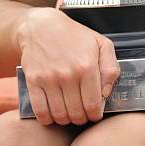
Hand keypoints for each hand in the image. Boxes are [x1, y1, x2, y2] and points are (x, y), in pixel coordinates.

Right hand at [18, 7, 119, 126]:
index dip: (95, 114)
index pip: (93, 105)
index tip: (95, 113)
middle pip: (76, 114)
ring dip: (66, 119)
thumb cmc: (74, 35)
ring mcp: (49, 79)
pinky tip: (53, 113)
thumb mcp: (101, 43)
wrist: (42, 26)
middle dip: (82, 118)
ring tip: (69, 112)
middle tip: (82, 113)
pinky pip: (41, 112)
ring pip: (60, 116)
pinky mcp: (33, 82)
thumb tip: (106, 92)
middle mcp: (68, 75)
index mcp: (87, 66)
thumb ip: (111, 68)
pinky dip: (48, 119)